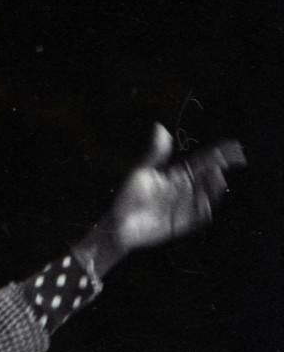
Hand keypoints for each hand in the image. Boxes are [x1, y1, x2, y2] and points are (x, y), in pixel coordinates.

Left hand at [101, 123, 245, 258]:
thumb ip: (155, 152)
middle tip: (227, 164)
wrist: (118, 224)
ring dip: (214, 189)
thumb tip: (160, 127)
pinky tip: (209, 202)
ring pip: (206, 196)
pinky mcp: (181, 223)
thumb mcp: (141, 171)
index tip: (232, 148)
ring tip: (218, 179)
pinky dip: (206, 210)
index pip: (203, 162)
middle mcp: (184, 190)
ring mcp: (184, 207)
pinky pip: (198, 217)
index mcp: (177, 175)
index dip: (218, 155)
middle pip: (208, 178)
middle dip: (219, 171)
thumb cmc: (127, 197)